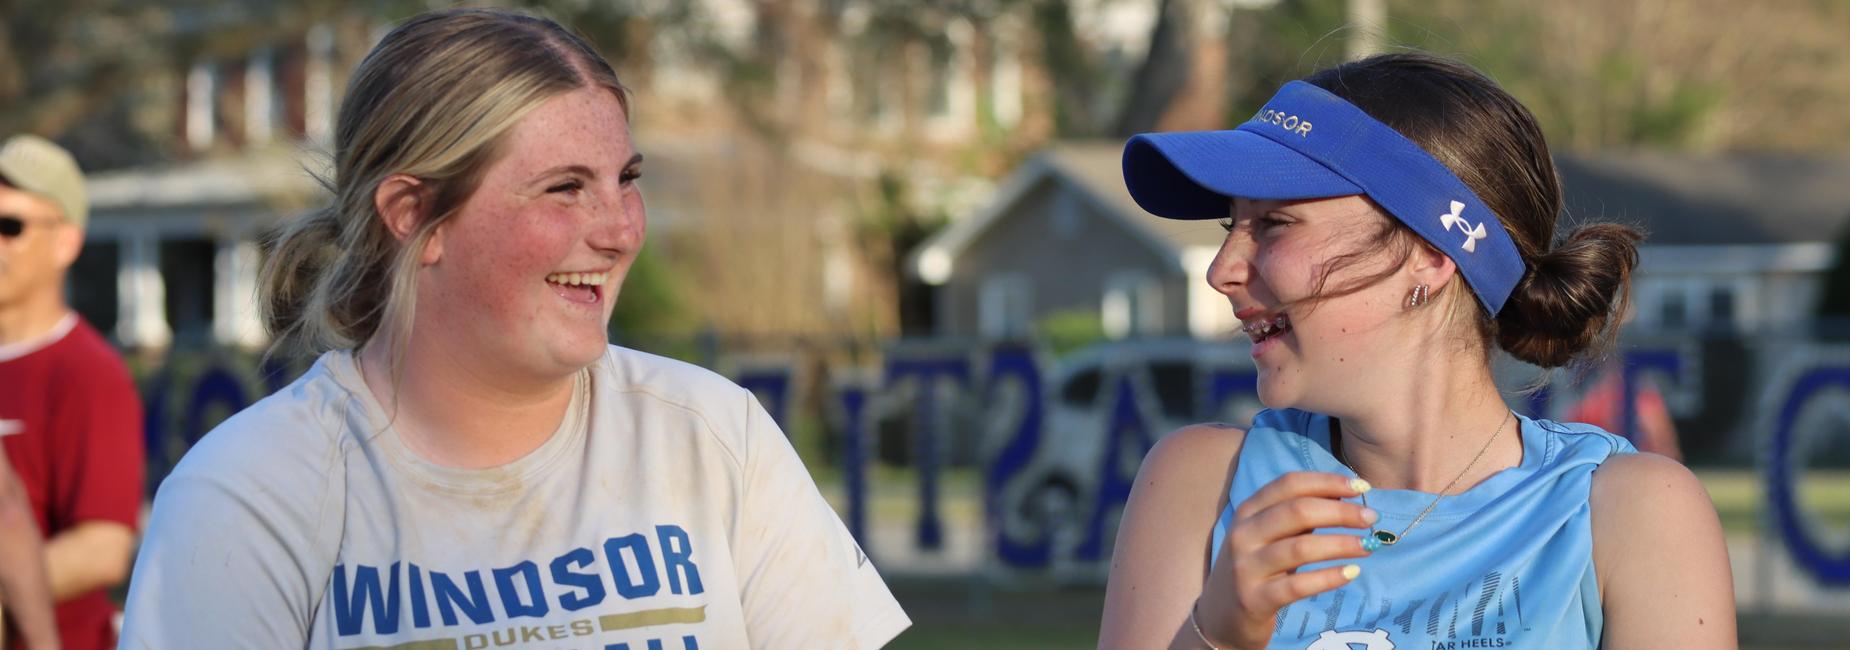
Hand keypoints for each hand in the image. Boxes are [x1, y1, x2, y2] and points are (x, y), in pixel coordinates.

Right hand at [1193, 472, 1376, 648]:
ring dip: (1341, 544)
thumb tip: (1344, 498)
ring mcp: (1245, 567)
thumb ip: (1296, 517)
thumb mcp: (1266, 536)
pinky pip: (1297, 585)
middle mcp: (1243, 534)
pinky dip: (1328, 577)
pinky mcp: (1254, 599)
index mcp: (1248, 511)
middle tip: (1371, 518)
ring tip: (1367, 546)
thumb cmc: (1254, 570)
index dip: (1327, 481)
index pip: (1289, 484)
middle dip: (1340, 512)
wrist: (1220, 617)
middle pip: (1297, 511)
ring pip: (1300, 547)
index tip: (1361, 487)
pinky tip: (1351, 573)